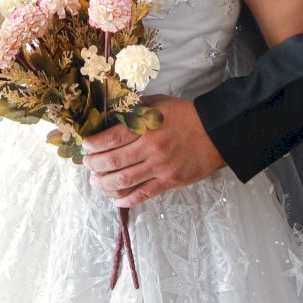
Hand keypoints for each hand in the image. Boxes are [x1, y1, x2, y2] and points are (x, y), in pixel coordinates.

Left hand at [81, 95, 225, 208]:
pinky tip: (117, 199)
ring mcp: (160, 168)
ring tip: (97, 182)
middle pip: (113, 162)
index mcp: (146, 126)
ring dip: (104, 185)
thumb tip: (111, 116)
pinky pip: (143, 194)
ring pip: (123, 182)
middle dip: (94, 165)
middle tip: (88, 164)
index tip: (86, 146)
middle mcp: (150, 148)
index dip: (94, 144)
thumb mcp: (158, 103)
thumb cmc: (185, 115)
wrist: (216, 132)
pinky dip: (126, 200)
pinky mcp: (169, 182)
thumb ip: (134, 109)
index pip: (111, 138)